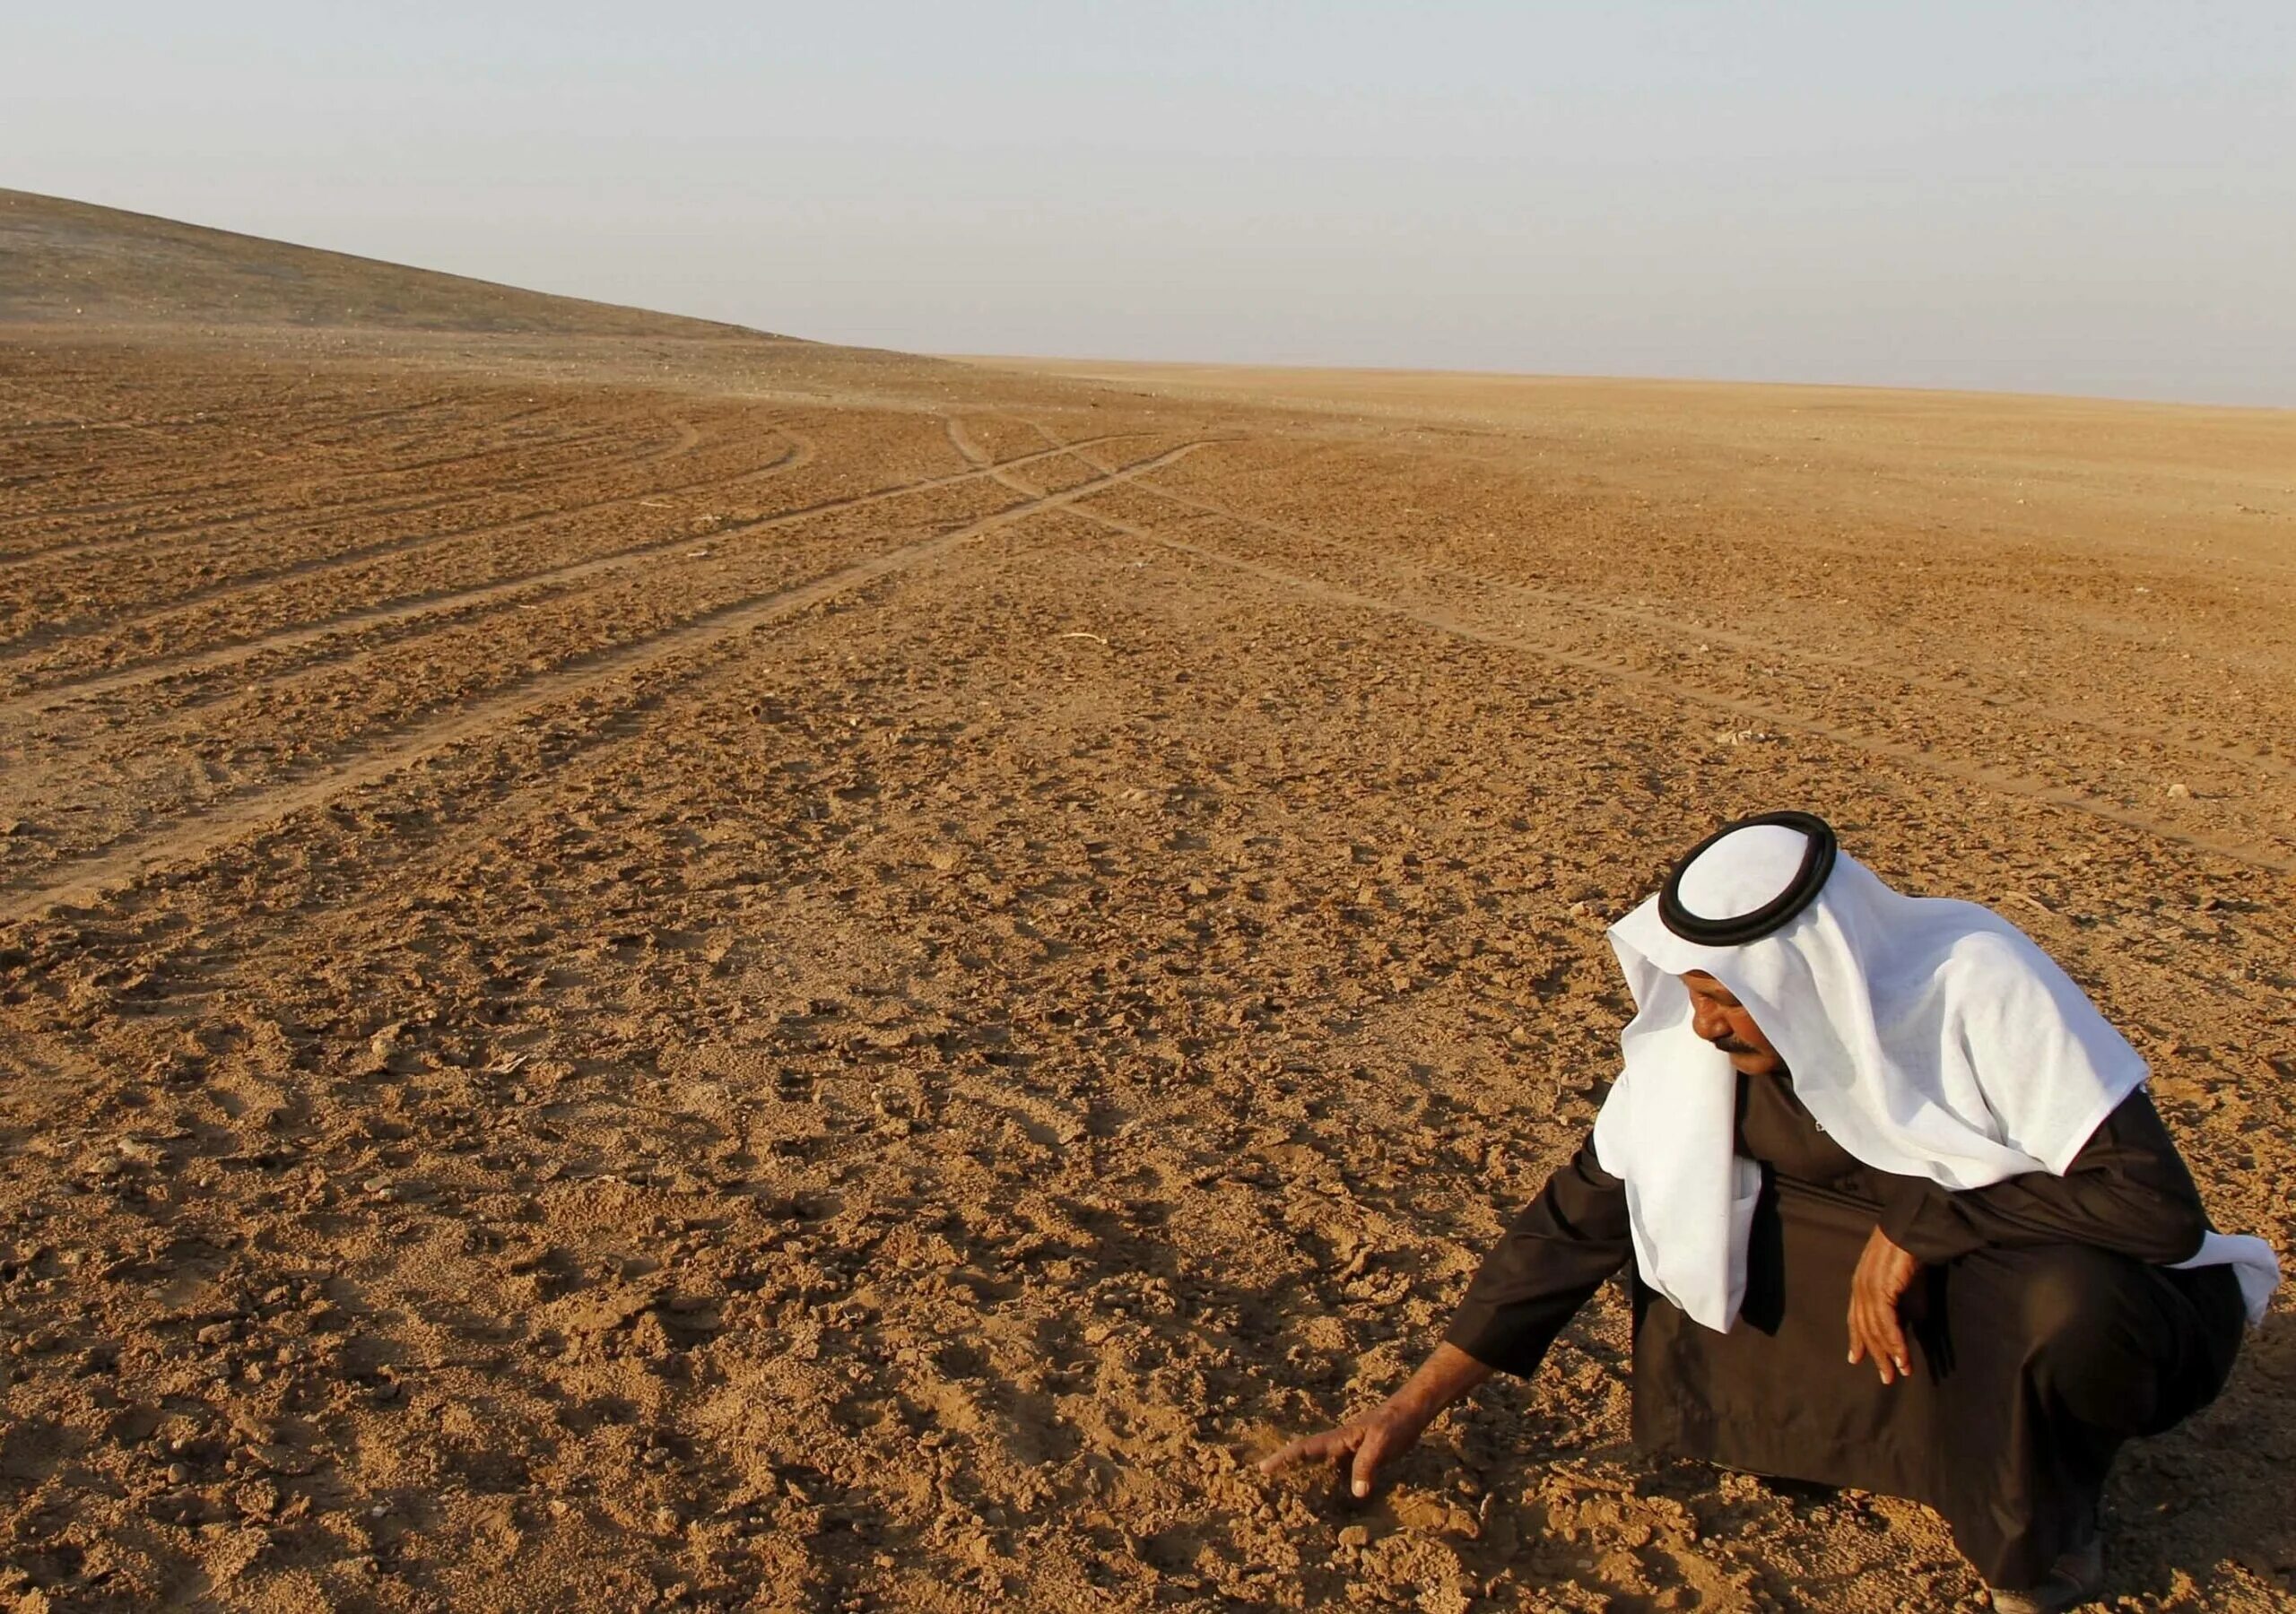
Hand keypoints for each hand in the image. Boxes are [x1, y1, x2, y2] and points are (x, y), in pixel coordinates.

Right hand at [1257, 1342, 1491, 1497]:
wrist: (1411, 1413)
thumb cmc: (1395, 1424)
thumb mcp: (1381, 1443)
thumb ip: (1367, 1466)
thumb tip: (1356, 1494)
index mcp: (1338, 1439)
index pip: (1304, 1449)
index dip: (1283, 1459)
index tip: (1262, 1468)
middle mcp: (1339, 1445)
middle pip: (1306, 1456)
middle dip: (1286, 1466)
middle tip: (1265, 1479)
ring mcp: (1349, 1451)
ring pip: (1321, 1465)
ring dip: (1305, 1475)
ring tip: (1289, 1490)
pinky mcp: (1361, 1457)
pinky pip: (1338, 1471)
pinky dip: (1328, 1482)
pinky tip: (1329, 1494)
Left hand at [1846, 1223, 1922, 1385]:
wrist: (1911, 1230)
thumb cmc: (1910, 1254)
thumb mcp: (1905, 1286)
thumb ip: (1902, 1306)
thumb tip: (1906, 1327)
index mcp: (1860, 1284)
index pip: (1855, 1317)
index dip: (1856, 1339)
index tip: (1856, 1359)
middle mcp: (1859, 1287)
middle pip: (1864, 1328)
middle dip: (1875, 1354)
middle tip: (1886, 1377)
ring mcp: (1867, 1288)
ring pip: (1874, 1328)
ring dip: (1888, 1353)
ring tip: (1898, 1372)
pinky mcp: (1880, 1289)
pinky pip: (1885, 1322)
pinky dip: (1894, 1341)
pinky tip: (1901, 1356)